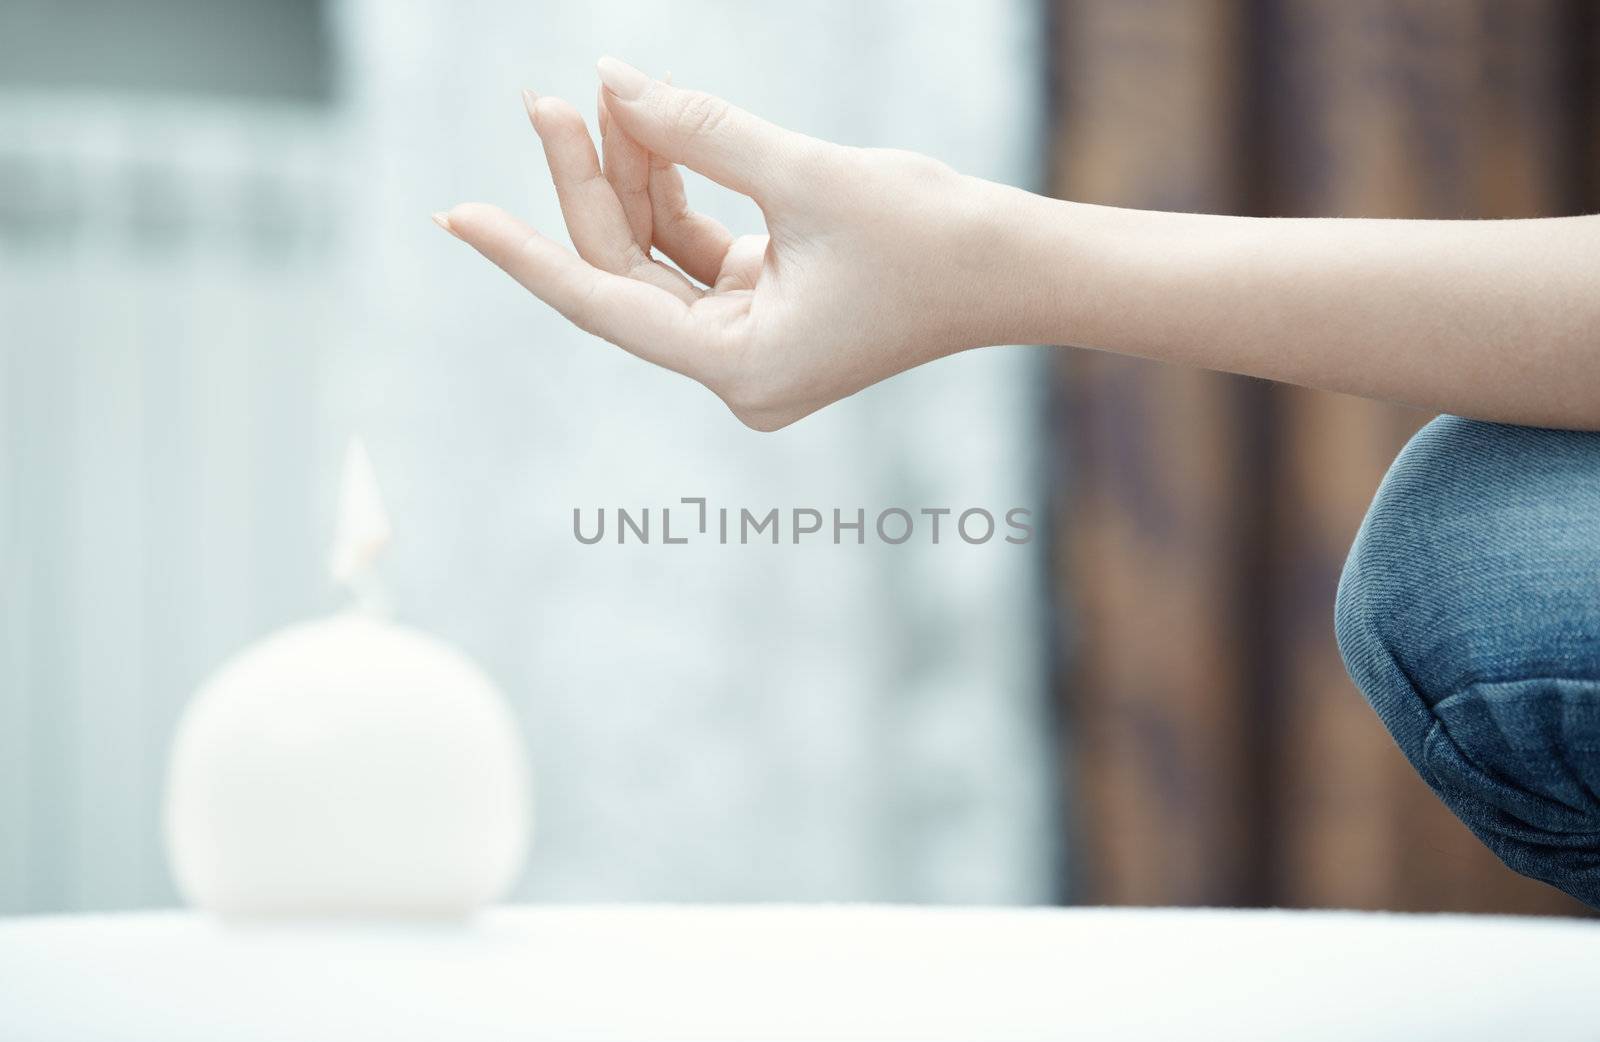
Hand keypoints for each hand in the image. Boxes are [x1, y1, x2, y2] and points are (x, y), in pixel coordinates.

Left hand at [438, 57, 992, 430]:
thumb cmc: (932, 234)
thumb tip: (611, 80)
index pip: (604, 306)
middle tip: (551, 98)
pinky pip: (698, 250)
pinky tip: (655, 129)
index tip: (457, 217)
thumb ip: (701, 129)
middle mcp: (736, 372)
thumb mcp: (808, 176)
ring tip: (613, 95)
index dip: (526, 255)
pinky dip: (676, 191)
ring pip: (659, 258)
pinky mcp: (769, 310)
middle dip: (592, 185)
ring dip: (635, 178)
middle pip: (627, 275)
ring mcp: (751, 344)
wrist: (1018, 267)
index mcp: (741, 370)